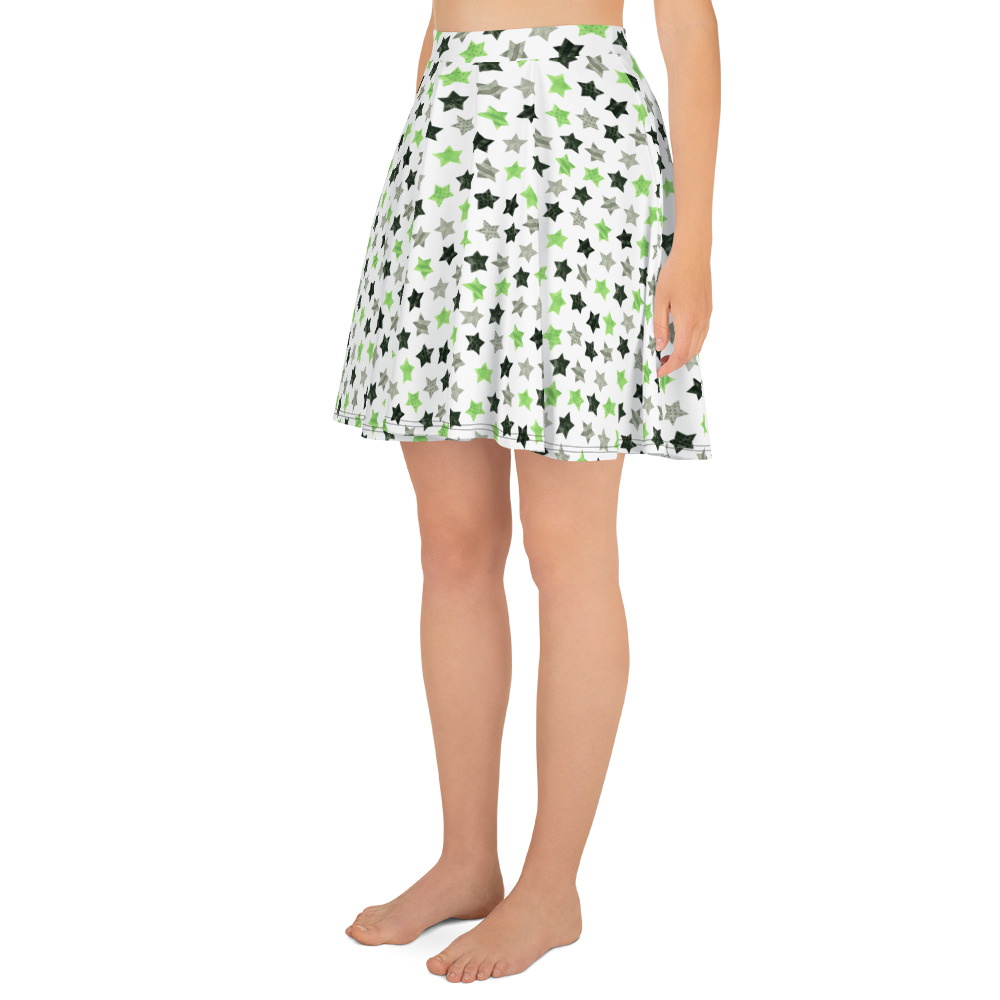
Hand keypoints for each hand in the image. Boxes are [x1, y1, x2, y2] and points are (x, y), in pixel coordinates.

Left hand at [653, 245, 711, 377]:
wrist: (693, 255)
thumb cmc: (675, 274)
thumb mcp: (660, 301)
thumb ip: (660, 326)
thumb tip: (660, 346)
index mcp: (688, 321)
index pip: (681, 354)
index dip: (670, 367)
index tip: (659, 372)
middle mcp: (701, 321)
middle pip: (691, 353)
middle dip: (676, 363)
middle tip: (661, 364)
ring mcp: (707, 316)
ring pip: (699, 345)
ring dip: (685, 354)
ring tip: (669, 354)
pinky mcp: (708, 310)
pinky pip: (702, 334)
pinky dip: (692, 343)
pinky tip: (681, 339)